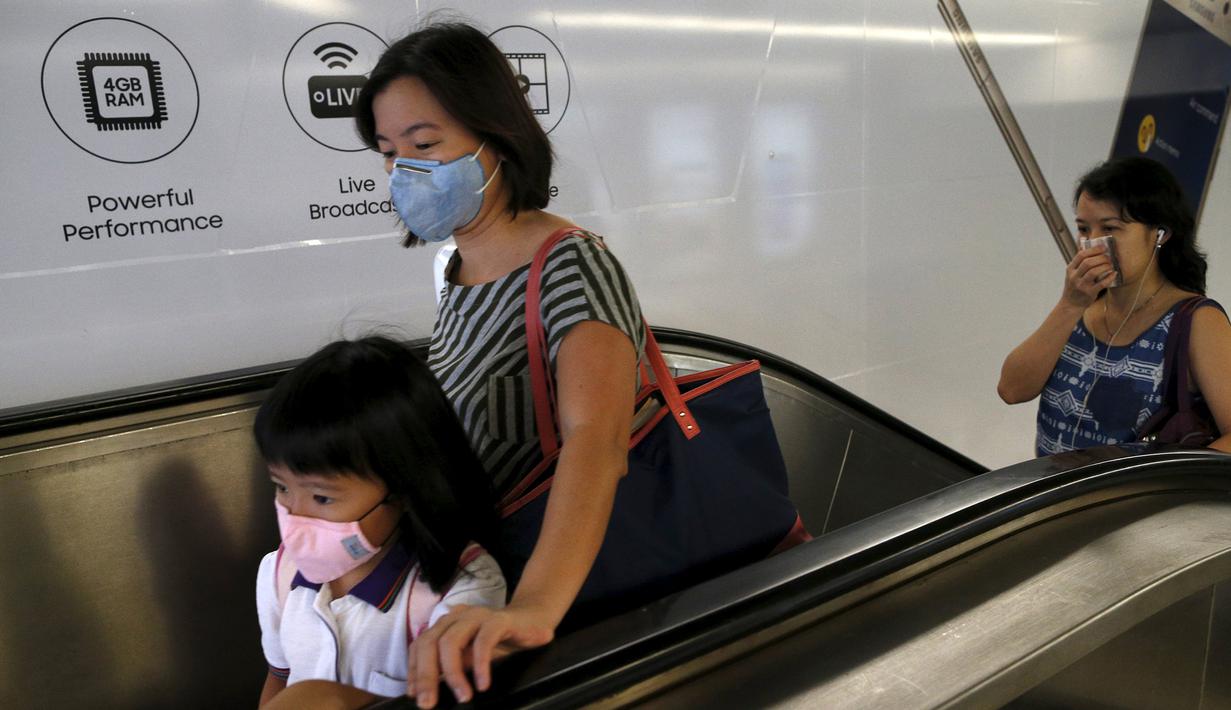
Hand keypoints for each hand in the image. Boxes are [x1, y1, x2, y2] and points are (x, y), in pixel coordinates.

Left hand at [407, 604, 554, 707]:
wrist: (534, 620)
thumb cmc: (500, 641)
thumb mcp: (470, 657)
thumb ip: (453, 667)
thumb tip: (431, 692)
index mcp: (446, 625)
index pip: (420, 645)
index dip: (414, 670)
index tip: (415, 695)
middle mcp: (457, 617)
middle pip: (430, 643)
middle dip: (426, 676)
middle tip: (428, 703)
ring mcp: (477, 616)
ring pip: (451, 641)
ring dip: (453, 673)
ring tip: (462, 696)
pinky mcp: (499, 619)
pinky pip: (484, 640)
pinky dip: (480, 664)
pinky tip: (482, 683)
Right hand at [1062, 242, 1116, 309]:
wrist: (1071, 304)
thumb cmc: (1074, 286)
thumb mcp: (1072, 272)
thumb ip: (1079, 259)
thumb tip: (1083, 240)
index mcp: (1070, 269)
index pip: (1080, 255)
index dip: (1093, 250)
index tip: (1103, 247)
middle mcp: (1074, 277)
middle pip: (1088, 263)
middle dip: (1101, 258)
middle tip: (1108, 257)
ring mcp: (1081, 285)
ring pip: (1094, 272)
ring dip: (1105, 266)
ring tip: (1110, 264)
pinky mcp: (1089, 293)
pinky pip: (1101, 284)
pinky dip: (1109, 277)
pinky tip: (1114, 273)